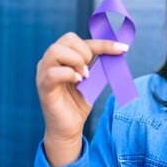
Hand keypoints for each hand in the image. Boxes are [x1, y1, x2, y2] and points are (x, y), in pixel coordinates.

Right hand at [36, 32, 127, 166]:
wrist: (69, 127)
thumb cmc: (80, 101)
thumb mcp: (94, 79)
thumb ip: (100, 64)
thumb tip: (118, 50)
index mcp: (63, 56)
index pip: (81, 41)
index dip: (104, 43)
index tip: (122, 49)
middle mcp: (50, 61)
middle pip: (67, 38)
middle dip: (86, 51)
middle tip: (91, 70)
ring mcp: (43, 72)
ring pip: (55, 50)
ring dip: (76, 60)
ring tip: (85, 76)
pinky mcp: (43, 87)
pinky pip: (52, 73)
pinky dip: (68, 74)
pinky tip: (79, 81)